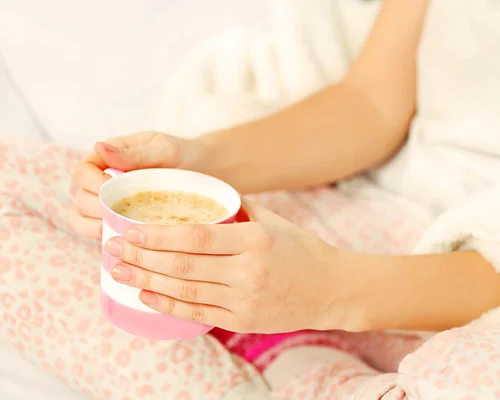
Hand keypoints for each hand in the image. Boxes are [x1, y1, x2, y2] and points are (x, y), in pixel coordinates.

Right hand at [68, 132, 201, 238]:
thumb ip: (133, 153)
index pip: (80, 171)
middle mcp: (99, 181)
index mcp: (106, 158)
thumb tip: (98, 146)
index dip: (90, 183)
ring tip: (120, 229)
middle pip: (78, 198)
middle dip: (93, 208)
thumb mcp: (163, 150)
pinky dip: (104, 239)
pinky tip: (124, 243)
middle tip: (120, 212)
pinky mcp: (115, 222)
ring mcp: (105, 204)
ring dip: (93, 227)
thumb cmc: (183, 156)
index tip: (112, 188)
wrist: (205, 174)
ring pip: (79, 219)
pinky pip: (97, 234)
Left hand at [103, 200, 351, 332]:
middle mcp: (248, 270)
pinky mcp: (243, 320)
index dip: (158, 235)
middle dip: (142, 256)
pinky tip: (146, 295)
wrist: (333, 289)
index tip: (130, 230)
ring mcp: (245, 299)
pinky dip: (169, 304)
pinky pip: (198, 313)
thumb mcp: (274, 221)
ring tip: (119, 271)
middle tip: (113, 248)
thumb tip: (202, 195)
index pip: (196, 236)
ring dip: (147, 280)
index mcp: (255, 239)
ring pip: (186, 290)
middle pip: (184, 264)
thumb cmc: (302, 250)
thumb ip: (237, 208)